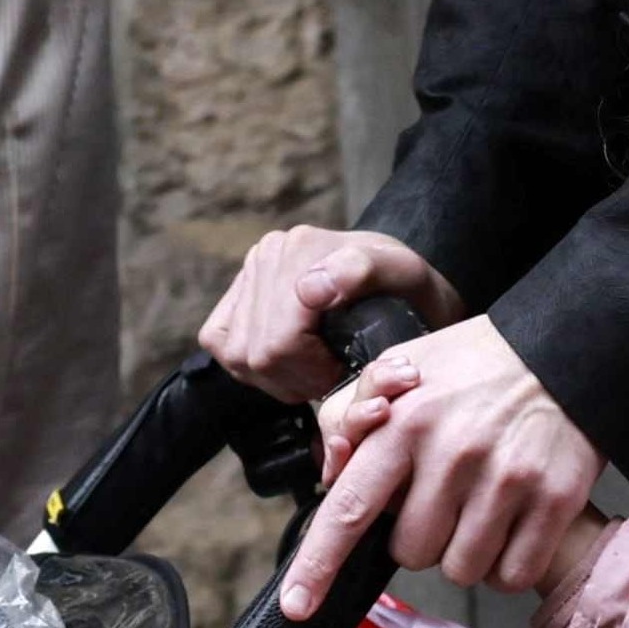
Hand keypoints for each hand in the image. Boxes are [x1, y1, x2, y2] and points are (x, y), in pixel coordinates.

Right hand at [200, 222, 431, 405]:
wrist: (400, 285)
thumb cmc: (409, 291)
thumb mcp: (407, 278)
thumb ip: (364, 272)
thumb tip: (309, 290)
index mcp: (301, 248)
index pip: (280, 342)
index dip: (312, 373)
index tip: (345, 373)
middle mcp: (267, 254)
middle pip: (256, 353)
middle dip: (297, 379)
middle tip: (332, 378)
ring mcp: (249, 272)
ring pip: (237, 354)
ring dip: (276, 377)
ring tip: (314, 371)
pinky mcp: (234, 294)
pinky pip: (219, 342)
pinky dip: (249, 365)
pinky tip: (287, 363)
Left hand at [286, 311, 603, 612]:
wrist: (565, 350)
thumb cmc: (476, 366)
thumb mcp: (400, 366)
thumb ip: (350, 415)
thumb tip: (331, 474)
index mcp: (405, 422)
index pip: (349, 507)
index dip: (318, 564)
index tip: (298, 606)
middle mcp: (454, 453)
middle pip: (410, 552)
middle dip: (421, 534)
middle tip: (446, 493)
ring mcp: (506, 480)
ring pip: (460, 570)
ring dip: (465, 551)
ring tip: (481, 504)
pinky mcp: (554, 500)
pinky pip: (511, 574)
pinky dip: (507, 564)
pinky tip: (511, 523)